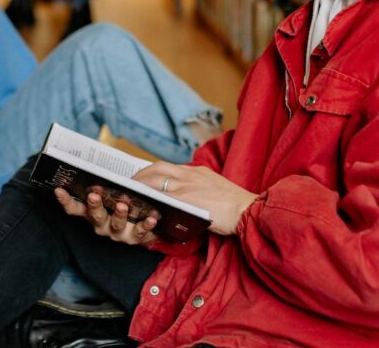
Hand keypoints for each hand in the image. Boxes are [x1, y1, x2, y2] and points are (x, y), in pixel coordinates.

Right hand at [55, 186, 159, 246]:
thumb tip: (99, 167)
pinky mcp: (135, 237)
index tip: (58, 189)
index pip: (74, 208)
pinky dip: (145, 224)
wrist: (145, 225)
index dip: (65, 200)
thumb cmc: (125, 203)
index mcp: (93, 212)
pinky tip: (151, 218)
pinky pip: (140, 232)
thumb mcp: (112, 193)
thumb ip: (105, 184)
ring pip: (116, 224)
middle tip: (94, 195)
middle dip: (94, 205)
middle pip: (95, 215)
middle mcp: (102, 224)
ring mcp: (118, 233)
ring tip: (123, 205)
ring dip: (119, 214)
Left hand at [133, 163, 257, 235]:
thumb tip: (183, 197)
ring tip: (131, 195)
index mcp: (197, 171)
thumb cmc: (235, 204)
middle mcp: (190, 175)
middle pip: (157, 170)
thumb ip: (198, 188)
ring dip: (141, 187)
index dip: (151, 172)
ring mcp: (187, 186)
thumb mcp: (215, 188)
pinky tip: (142, 206)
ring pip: (156, 181)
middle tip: (130, 185)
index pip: (167, 167)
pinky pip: (162, 196)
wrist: (248, 210)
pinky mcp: (187, 199)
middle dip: (141, 176)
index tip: (142, 178)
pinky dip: (150, 200)